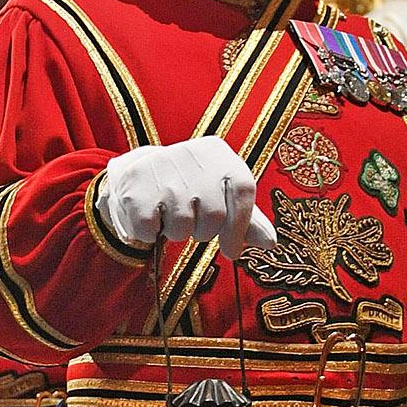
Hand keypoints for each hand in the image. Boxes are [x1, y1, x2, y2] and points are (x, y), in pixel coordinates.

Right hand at [97, 138, 276, 258]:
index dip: (239, 228)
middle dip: (203, 231)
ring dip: (176, 233)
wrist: (141, 172)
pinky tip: (150, 215)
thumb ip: (249, 220)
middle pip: (213, 215)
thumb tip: (270, 243)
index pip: (243, 191)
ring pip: (182, 227)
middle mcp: (193, 156)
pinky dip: (149, 235)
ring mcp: (162, 170)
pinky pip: (150, 231)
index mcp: (220, 154)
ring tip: (170, 214)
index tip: (231, 251)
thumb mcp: (223, 194)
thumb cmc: (192, 187)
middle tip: (192, 221)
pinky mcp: (136, 187)